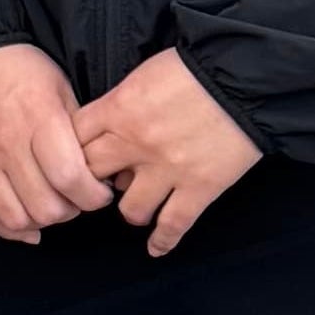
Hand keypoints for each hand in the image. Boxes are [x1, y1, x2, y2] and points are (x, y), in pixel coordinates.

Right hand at [0, 42, 109, 245]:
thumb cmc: (15, 67)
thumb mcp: (58, 86)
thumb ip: (76, 129)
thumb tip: (95, 169)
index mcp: (39, 120)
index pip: (71, 178)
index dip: (93, 197)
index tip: (98, 192)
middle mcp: (7, 145)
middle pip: (46, 207)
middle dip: (70, 211)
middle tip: (75, 199)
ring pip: (15, 218)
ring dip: (40, 222)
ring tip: (48, 207)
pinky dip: (7, 228)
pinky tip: (23, 223)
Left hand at [74, 46, 259, 258]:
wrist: (244, 75)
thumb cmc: (195, 66)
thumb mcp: (144, 73)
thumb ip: (120, 102)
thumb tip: (110, 128)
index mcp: (118, 108)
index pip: (72, 139)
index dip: (69, 150)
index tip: (76, 156)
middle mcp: (135, 143)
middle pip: (91, 176)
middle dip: (92, 181)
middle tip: (100, 185)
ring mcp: (167, 169)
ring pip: (130, 209)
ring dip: (131, 209)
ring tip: (137, 204)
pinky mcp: (199, 187)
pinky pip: (173, 225)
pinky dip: (163, 241)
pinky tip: (156, 249)